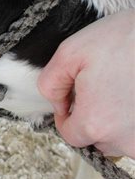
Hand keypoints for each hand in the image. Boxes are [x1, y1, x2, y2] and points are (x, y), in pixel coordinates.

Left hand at [38, 9, 134, 157]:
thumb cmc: (123, 39)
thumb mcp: (70, 53)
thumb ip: (51, 83)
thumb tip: (57, 105)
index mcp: (95, 122)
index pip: (71, 136)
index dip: (66, 118)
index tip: (70, 102)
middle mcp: (124, 138)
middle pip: (97, 139)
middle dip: (92, 118)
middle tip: (98, 89)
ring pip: (121, 138)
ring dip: (115, 121)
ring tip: (118, 88)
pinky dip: (132, 119)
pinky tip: (131, 95)